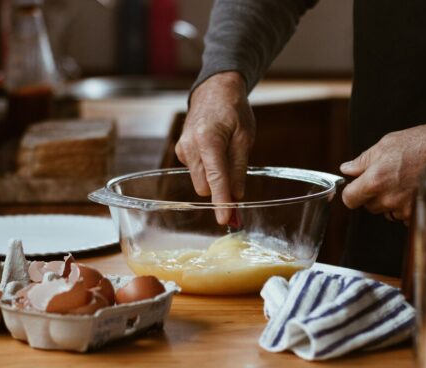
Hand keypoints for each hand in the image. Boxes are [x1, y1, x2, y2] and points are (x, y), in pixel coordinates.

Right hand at [175, 72, 255, 223]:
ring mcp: (182, 150)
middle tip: (238, 183)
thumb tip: (237, 198)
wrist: (214, 90)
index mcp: (208, 140)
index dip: (222, 202)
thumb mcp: (245, 138)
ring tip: (226, 155)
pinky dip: (208, 170)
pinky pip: (196, 172)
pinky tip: (215, 152)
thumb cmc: (233, 111)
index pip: (216, 179)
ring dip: (215, 179)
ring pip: (200, 181)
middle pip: (206, 186)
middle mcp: (190, 146)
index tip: (225, 220)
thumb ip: (239, 169)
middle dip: (221, 190)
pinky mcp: (181, 152)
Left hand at [339, 116, 425, 222]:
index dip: (351, 192)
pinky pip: (402, 215)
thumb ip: (362, 161)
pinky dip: (405, 206)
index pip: (350, 199)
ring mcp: (404, 208)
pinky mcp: (418, 213)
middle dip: (372, 195)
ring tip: (403, 182)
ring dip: (389, 201)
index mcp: (376, 180)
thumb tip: (347, 169)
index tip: (355, 187)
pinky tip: (413, 189)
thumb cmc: (422, 143)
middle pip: (368, 206)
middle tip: (386, 178)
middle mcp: (389, 198)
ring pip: (386, 211)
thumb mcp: (386, 144)